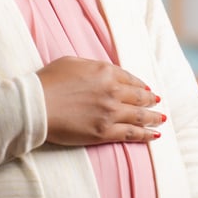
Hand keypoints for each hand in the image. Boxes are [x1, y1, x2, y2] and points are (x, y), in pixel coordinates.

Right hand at [36, 56, 163, 146]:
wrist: (36, 105)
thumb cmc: (48, 81)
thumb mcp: (72, 62)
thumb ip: (93, 66)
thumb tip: (103, 71)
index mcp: (105, 72)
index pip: (130, 79)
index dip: (140, 84)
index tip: (146, 88)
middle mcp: (112, 91)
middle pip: (139, 96)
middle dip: (150, 100)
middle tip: (157, 102)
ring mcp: (110, 113)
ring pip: (140, 116)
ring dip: (153, 117)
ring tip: (161, 119)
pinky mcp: (104, 132)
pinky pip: (132, 134)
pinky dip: (146, 134)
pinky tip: (155, 135)